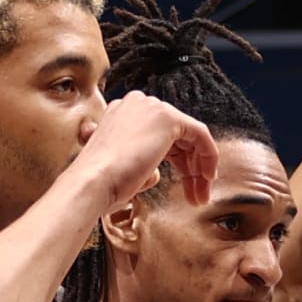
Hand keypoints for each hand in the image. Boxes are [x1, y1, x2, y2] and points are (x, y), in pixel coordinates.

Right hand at [81, 89, 216, 213]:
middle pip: (177, 137)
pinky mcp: (167, 118)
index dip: (177, 163)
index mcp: (122, 113)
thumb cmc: (102, 183)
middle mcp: (137, 105)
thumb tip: (154, 173)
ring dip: (199, 169)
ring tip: (200, 197)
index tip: (185, 186)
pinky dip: (209, 156)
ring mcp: (152, 108)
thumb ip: (140, 163)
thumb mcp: (123, 169)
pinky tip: (208, 179)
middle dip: (190, 168)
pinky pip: (200, 134)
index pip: (160, 136)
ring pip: (189, 137)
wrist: (93, 182)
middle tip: (196, 195)